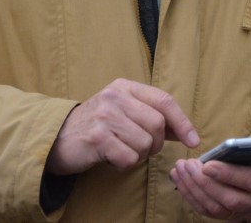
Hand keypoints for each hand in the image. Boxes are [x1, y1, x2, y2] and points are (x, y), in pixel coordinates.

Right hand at [46, 78, 198, 175]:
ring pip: (145, 143)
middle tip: (142, 149)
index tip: (193, 140)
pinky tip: (112, 157)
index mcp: (125, 86)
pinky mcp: (96, 138)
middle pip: (157, 124)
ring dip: (139, 155)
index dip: (182, 122)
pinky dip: (124, 164)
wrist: (56, 138)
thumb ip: (151, 116)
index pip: (164, 101)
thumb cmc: (97, 126)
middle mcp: (115, 96)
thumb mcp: (123, 111)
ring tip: (122, 150)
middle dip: (156, 144)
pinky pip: (128, 158)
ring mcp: (105, 116)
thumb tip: (185, 131)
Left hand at [171, 131, 250, 220]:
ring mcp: (247, 212)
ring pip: (216, 208)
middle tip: (188, 164)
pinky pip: (208, 211)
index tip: (208, 164)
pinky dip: (192, 196)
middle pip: (231, 200)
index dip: (229, 175)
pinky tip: (180, 179)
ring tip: (181, 169)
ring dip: (194, 190)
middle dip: (206, 183)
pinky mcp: (231, 215)